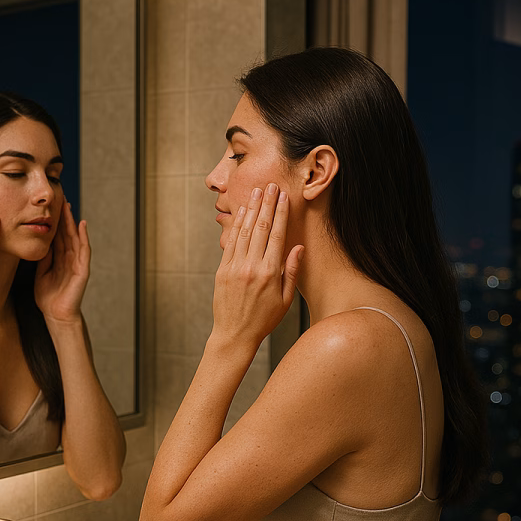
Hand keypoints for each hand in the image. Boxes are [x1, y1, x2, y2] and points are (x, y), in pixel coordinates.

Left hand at [35, 201, 90, 324]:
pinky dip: (84, 237)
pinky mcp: (83, 269)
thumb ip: (42, 257)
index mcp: (58, 258)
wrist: (56, 315)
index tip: (46, 204)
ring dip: (72, 221)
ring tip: (68, 205)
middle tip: (58, 196)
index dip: (52, 219)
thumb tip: (36, 240)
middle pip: (66, 232)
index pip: (56, 234)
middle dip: (62, 215)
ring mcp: (77, 263)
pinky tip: (81, 225)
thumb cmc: (48, 297)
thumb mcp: (40, 272)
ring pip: (75, 237)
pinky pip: (84, 250)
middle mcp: (69, 257)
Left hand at [211, 183, 302, 350]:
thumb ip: (291, 272)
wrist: (234, 335)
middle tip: (271, 186)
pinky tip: (242, 212)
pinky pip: (231, 242)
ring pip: (244, 231)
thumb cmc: (263, 320)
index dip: (280, 213)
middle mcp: (251, 267)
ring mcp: (234, 267)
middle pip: (261, 228)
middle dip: (267, 204)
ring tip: (257, 192)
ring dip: (251, 209)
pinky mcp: (222, 270)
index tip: (283, 197)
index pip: (277, 235)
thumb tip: (298, 247)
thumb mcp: (285, 300)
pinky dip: (236, 225)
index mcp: (270, 273)